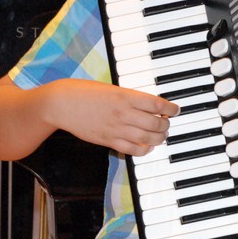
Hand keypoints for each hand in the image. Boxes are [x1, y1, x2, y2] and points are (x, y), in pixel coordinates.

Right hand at [41, 79, 179, 156]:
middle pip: (156, 124)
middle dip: (166, 125)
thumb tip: (148, 107)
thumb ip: (130, 98)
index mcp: (126, 96)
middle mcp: (124, 113)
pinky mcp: (108, 140)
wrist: (62, 103)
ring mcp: (116, 129)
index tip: (176, 109)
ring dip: (159, 138)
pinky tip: (147, 146)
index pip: (157, 104)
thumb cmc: (85, 92)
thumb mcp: (111, 88)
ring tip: (161, 135)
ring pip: (148, 139)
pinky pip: (133, 150)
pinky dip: (144, 150)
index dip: (171, 108)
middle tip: (167, 123)